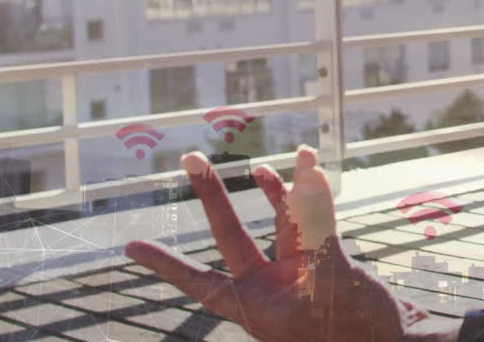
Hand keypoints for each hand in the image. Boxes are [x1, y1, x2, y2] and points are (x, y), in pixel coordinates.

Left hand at [124, 146, 428, 341]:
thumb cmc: (355, 329)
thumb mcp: (328, 279)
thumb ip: (315, 225)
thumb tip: (307, 176)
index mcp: (257, 308)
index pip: (201, 283)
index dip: (167, 264)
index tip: (129, 247)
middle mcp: (272, 288)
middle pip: (233, 236)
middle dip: (214, 198)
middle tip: (190, 158)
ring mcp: (299, 275)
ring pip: (278, 223)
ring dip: (272, 189)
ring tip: (257, 164)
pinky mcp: (328, 263)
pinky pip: (314, 222)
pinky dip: (311, 195)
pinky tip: (306, 168)